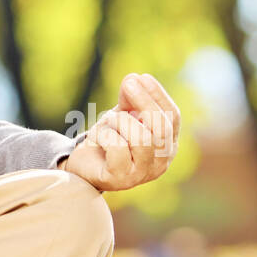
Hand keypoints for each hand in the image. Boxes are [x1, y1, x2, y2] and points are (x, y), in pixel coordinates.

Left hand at [63, 73, 179, 191]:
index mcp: (168, 145)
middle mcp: (161, 162)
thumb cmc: (109, 139)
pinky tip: (98, 137)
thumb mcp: (121, 115)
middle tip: (127, 83)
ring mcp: (142, 174)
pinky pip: (117, 147)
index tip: (141, 77)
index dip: (158, 95)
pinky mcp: (121, 179)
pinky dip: (104, 135)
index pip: (173, 117)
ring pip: (140, 138)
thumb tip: (134, 79)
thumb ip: (129, 99)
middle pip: (161, 127)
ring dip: (119, 121)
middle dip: (144, 100)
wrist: (83, 166)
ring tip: (107, 122)